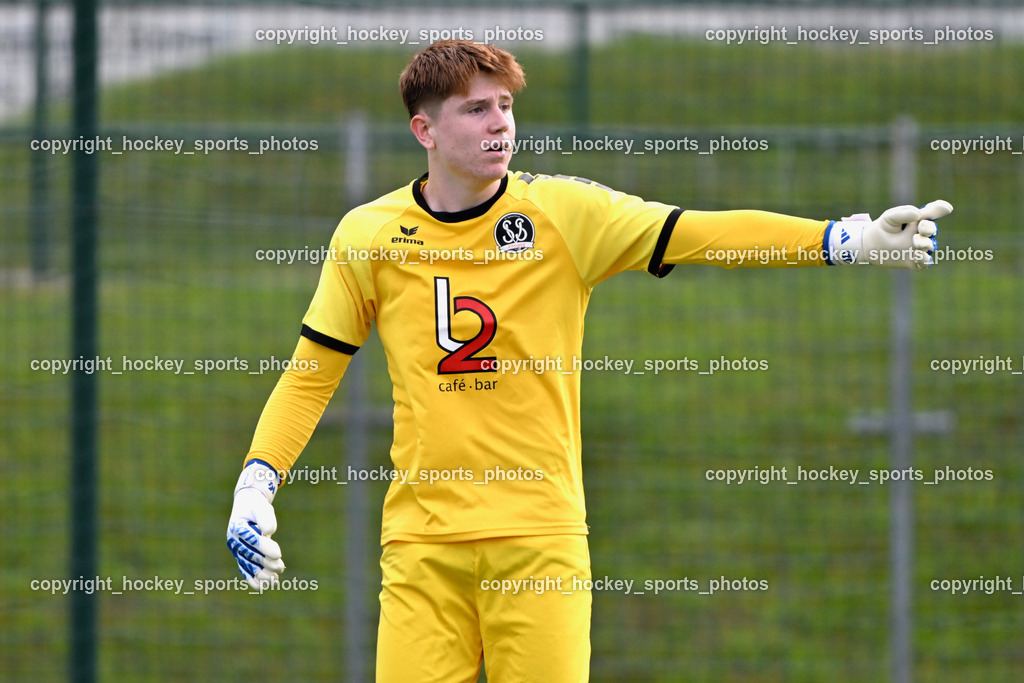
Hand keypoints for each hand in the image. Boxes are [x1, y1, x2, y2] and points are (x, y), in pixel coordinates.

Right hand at [226, 461, 284, 589]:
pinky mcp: (240, 555)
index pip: (253, 539)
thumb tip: (269, 532)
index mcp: (237, 526)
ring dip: (261, 574)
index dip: (265, 547)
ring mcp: (236, 549)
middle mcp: (234, 540)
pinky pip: (244, 568)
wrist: (247, 507)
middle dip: (267, 563)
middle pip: (251, 554)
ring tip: (275, 580)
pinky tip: (261, 587)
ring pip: (248, 564)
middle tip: (281, 568)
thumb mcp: (262, 507)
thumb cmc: (256, 506)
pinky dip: (252, 578)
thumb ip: (266, 518)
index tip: (279, 554)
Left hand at [826, 199, 951, 268]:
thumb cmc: (883, 228)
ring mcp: (920, 248)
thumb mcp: (890, 217)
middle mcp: (922, 233)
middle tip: (921, 227)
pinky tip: (919, 255)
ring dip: (925, 243)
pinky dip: (924, 259)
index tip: (946, 208)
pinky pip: (925, 262)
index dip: (940, 210)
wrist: (870, 245)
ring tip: (915, 241)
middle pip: (932, 229)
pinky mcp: (915, 261)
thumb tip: (919, 214)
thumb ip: (904, 212)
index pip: (933, 213)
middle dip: (929, 228)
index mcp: (919, 220)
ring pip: (930, 246)